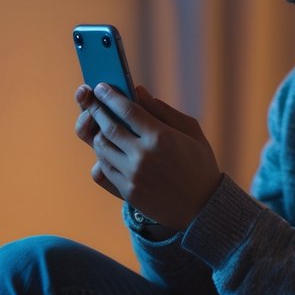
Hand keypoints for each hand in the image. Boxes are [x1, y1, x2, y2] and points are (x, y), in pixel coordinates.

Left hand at [73, 83, 221, 229]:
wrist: (202, 208)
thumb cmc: (199, 164)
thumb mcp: (191, 131)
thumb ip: (163, 110)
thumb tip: (139, 91)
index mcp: (161, 137)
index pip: (127, 110)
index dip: (110, 96)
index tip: (101, 87)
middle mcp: (143, 155)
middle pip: (109, 126)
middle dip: (97, 109)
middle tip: (91, 100)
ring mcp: (133, 175)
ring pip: (102, 147)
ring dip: (97, 132)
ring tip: (99, 124)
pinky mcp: (128, 191)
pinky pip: (104, 168)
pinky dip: (102, 155)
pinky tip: (106, 147)